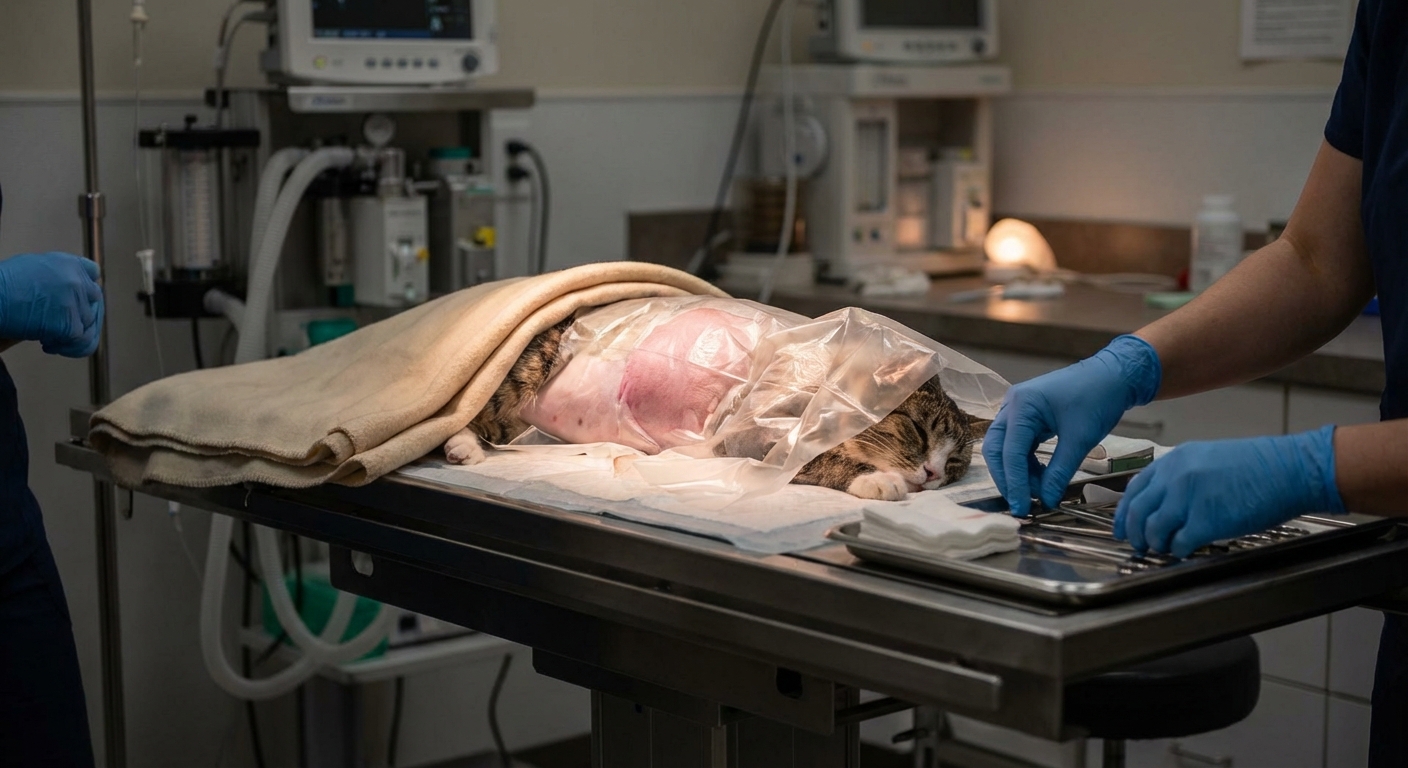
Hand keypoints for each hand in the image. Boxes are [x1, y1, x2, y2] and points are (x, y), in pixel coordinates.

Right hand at [0, 252, 103, 357]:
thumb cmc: (2, 287)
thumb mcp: (33, 267)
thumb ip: (58, 276)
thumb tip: (72, 290)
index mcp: (67, 263)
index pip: (93, 273)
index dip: (84, 288)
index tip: (74, 300)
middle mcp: (76, 280)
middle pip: (94, 301)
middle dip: (78, 313)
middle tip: (59, 323)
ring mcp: (74, 302)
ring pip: (87, 323)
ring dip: (69, 332)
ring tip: (46, 334)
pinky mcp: (69, 324)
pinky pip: (80, 341)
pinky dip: (65, 346)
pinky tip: (45, 343)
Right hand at [983, 335, 1160, 516]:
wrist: (1114, 375)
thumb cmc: (1098, 399)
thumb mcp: (1080, 439)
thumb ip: (1060, 471)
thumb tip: (1046, 500)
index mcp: (1022, 405)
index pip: (1010, 452)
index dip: (1015, 483)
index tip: (1022, 508)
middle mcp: (1012, 406)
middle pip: (997, 450)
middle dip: (1008, 479)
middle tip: (1022, 505)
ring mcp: (1017, 410)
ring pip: (1005, 449)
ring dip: (1017, 473)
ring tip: (1038, 492)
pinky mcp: (1027, 417)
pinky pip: (1018, 445)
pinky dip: (1026, 464)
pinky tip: (1040, 478)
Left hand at [1113, 425, 1343, 557]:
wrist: (1288, 469)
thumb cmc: (1256, 467)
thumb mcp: (1207, 458)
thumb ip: (1180, 477)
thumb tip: (1162, 502)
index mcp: (1174, 461)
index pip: (1135, 490)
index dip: (1124, 513)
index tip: (1122, 528)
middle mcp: (1175, 477)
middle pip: (1138, 512)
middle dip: (1135, 534)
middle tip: (1139, 546)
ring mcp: (1189, 498)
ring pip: (1154, 530)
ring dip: (1157, 544)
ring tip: (1167, 548)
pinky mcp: (1206, 520)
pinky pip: (1179, 543)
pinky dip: (1178, 551)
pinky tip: (1186, 551)